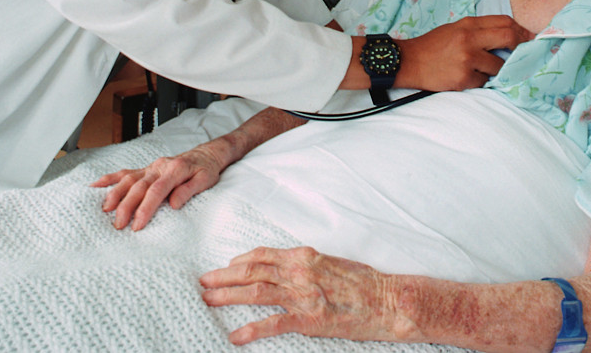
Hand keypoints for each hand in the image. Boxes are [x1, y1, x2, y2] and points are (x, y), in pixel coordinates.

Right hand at [92, 143, 226, 230]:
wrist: (205, 155)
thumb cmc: (206, 169)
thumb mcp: (206, 180)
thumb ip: (189, 190)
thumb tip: (174, 203)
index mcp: (175, 170)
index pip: (156, 190)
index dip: (145, 208)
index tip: (137, 224)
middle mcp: (159, 167)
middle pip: (138, 186)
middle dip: (126, 206)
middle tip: (118, 225)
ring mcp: (150, 167)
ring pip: (128, 178)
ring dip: (115, 193)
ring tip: (105, 209)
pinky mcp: (145, 169)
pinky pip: (125, 172)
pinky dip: (110, 179)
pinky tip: (96, 186)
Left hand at [199, 246, 402, 344]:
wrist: (386, 300)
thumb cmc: (364, 283)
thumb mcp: (332, 263)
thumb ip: (307, 265)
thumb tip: (286, 268)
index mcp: (304, 256)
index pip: (263, 255)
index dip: (240, 261)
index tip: (226, 267)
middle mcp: (299, 271)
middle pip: (252, 271)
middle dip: (224, 277)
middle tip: (204, 282)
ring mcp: (302, 295)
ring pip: (256, 292)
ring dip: (228, 296)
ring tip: (208, 300)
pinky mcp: (309, 319)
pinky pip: (273, 323)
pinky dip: (251, 329)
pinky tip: (236, 335)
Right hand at [397, 14, 531, 90]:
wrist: (409, 61)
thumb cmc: (433, 46)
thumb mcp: (455, 29)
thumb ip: (479, 31)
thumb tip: (509, 35)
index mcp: (468, 24)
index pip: (504, 21)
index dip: (520, 30)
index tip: (528, 37)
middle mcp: (469, 39)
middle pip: (509, 38)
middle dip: (520, 46)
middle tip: (524, 54)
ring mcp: (467, 59)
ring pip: (499, 66)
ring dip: (496, 70)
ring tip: (482, 70)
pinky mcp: (463, 78)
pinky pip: (484, 82)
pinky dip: (480, 82)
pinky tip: (467, 78)